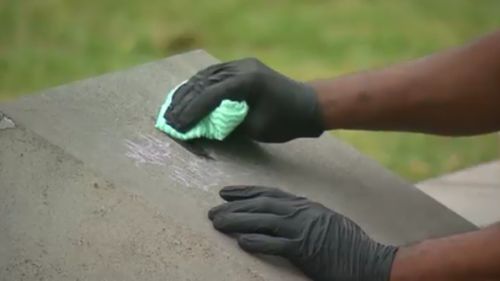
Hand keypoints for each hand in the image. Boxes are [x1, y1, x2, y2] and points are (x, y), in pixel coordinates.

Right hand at [164, 58, 323, 141]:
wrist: (309, 105)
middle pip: (204, 82)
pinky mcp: (243, 68)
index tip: (177, 126)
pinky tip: (188, 96)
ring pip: (206, 76)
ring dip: (188, 92)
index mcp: (247, 81)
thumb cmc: (287, 121)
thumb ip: (230, 124)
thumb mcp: (257, 128)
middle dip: (184, 102)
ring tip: (172, 108)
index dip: (191, 111)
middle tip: (168, 119)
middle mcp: (242, 67)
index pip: (210, 94)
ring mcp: (242, 65)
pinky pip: (215, 75)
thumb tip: (204, 126)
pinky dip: (199, 86)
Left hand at [209, 186, 397, 280]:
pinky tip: (241, 241)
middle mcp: (301, 212)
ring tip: (217, 223)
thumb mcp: (324, 221)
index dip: (245, 192)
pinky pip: (275, 244)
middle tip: (212, 211)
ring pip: (263, 220)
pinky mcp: (304, 249)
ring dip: (237, 221)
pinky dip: (257, 241)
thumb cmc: (348, 244)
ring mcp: (302, 229)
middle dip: (234, 206)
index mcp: (305, 205)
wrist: (369, 261)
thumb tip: (282, 216)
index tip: (226, 193)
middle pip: (261, 205)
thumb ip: (303, 215)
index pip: (269, 194)